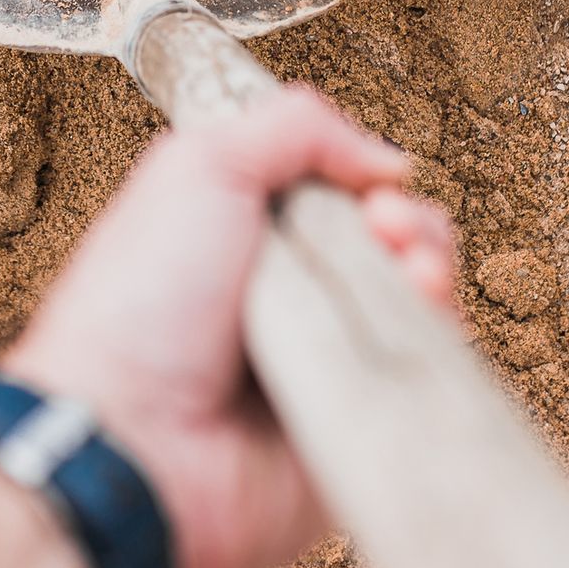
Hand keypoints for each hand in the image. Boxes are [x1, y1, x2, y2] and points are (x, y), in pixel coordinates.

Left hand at [1, 85, 457, 567]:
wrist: (132, 438)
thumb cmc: (140, 303)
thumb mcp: (201, 166)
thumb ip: (297, 129)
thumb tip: (387, 161)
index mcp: (249, 237)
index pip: (343, 197)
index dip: (370, 185)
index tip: (371, 191)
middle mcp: (291, 299)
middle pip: (394, 249)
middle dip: (411, 227)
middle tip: (385, 230)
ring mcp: (326, 364)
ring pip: (419, 309)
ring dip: (430, 273)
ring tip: (412, 273)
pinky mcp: (356, 424)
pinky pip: (425, 383)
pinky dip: (436, 343)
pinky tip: (419, 316)